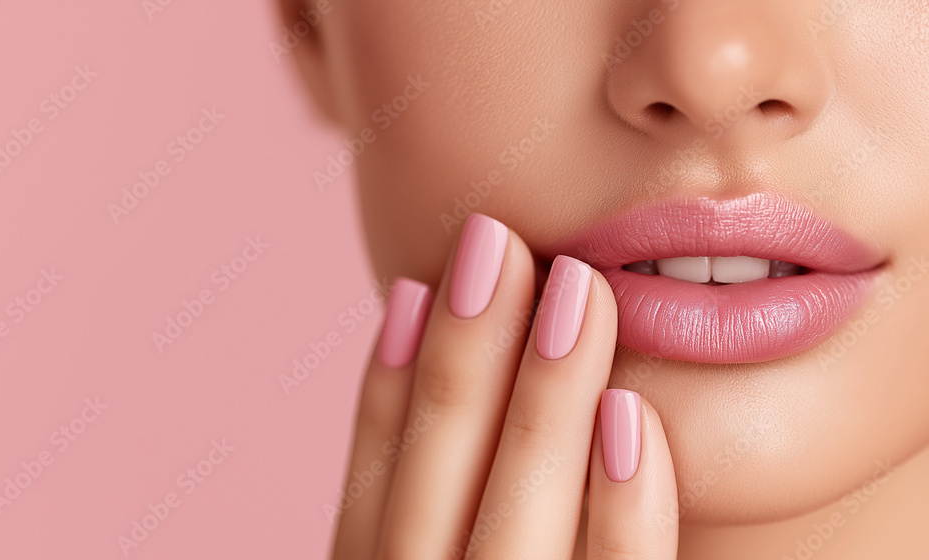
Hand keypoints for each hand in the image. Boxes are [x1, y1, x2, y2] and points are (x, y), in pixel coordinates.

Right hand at [330, 213, 679, 558]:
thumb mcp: (443, 552)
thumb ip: (438, 493)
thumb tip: (419, 337)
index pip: (371, 487)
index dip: (388, 387)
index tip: (415, 287)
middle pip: (434, 485)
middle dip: (462, 359)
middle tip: (493, 241)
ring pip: (516, 524)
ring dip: (542, 401)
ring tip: (578, 288)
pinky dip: (624, 511)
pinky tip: (631, 413)